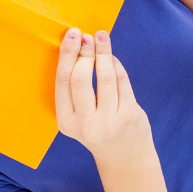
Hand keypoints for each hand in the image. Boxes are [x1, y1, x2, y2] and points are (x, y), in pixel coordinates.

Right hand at [55, 28, 152, 164]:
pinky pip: (122, 82)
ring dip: (103, 52)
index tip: (73, 34)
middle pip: (80, 77)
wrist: (124, 158)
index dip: (68, 54)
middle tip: (87, 36)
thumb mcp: (78, 117)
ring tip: (102, 38)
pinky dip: (117, 65)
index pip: (63, 81)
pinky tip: (113, 58)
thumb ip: (75, 89)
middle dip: (84, 51)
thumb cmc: (98, 128)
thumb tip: (78, 45)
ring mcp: (109, 122)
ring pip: (105, 77)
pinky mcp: (129, 117)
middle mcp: (86, 125)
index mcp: (66, 122)